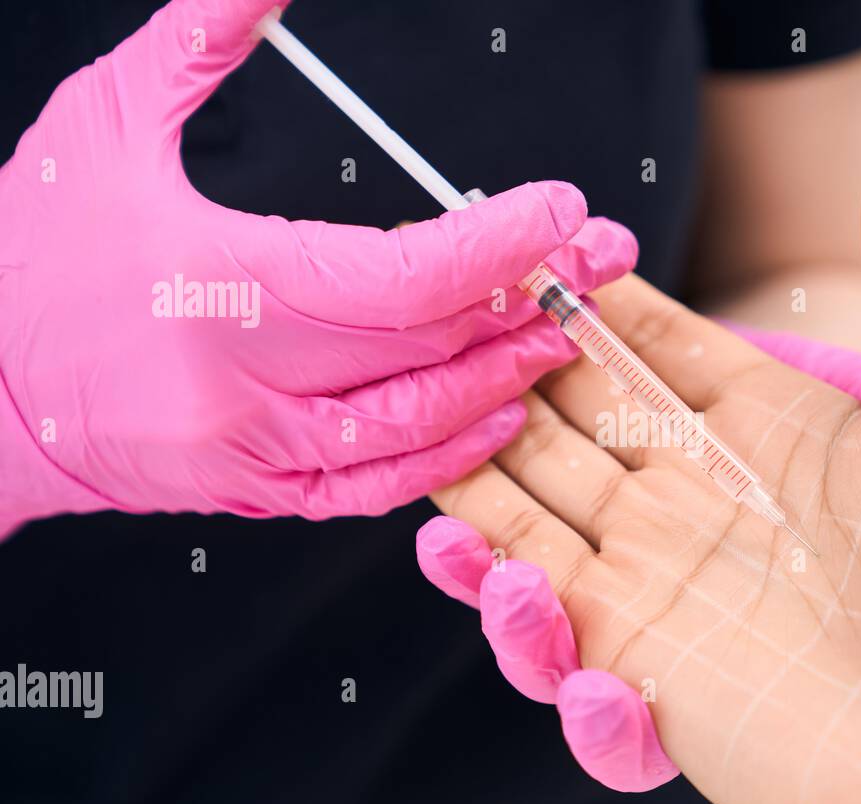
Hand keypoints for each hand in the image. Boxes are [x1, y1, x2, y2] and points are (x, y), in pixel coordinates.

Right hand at [0, 0, 634, 530]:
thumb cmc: (27, 250)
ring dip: (501, 381)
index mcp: (224, 280)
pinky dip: (442, 457)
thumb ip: (199, 38)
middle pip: (428, 345)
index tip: (562, 211)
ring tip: (559, 337)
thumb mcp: (105, 121)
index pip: (406, 271)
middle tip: (592, 264)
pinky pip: (369, 489)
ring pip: (414, 428)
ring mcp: (253, 447)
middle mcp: (248, 377)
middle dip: (527, 301)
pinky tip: (493, 419)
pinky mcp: (251, 489)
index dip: (499, 242)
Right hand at [417, 328, 860, 803]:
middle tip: (456, 300)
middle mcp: (703, 493)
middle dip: (518, 351)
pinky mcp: (621, 642)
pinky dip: (480, 544)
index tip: (543, 248)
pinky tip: (448, 496)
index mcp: (774, 432)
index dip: (602, 299)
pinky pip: (527, 579)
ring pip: (533, 480)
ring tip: (429, 379)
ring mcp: (656, 566)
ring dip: (479, 431)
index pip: (662, 346)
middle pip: (581, 403)